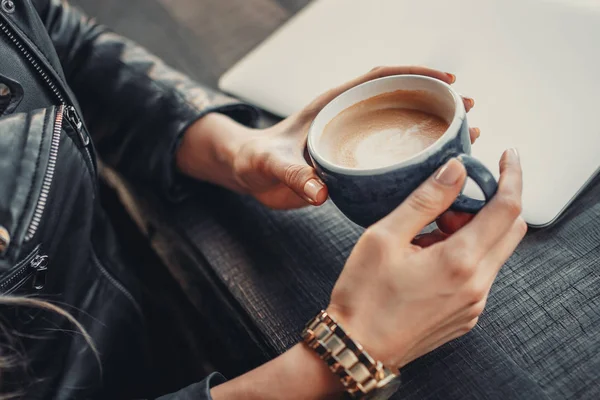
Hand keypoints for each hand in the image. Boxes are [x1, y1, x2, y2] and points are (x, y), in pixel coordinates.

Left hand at [178, 66, 480, 209]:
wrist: (247, 174)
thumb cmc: (255, 161)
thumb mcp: (269, 165)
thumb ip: (291, 175)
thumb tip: (319, 192)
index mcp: (332, 106)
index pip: (377, 79)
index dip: (412, 75)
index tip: (444, 80)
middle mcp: (347, 119)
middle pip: (398, 102)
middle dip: (434, 102)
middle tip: (467, 110)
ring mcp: (352, 141)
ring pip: (398, 129)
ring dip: (430, 130)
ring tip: (466, 135)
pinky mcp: (352, 164)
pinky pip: (389, 157)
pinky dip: (414, 160)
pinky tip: (435, 172)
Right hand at [327, 149, 525, 369]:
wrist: (356, 347)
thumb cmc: (363, 296)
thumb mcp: (385, 237)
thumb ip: (425, 200)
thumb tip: (455, 170)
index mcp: (459, 262)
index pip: (507, 208)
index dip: (511, 176)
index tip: (507, 157)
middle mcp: (476, 285)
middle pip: (510, 229)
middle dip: (490, 203)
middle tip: (452, 197)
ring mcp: (474, 304)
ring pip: (494, 251)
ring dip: (474, 229)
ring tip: (428, 232)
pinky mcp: (467, 315)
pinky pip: (481, 273)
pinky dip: (466, 253)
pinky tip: (429, 256)